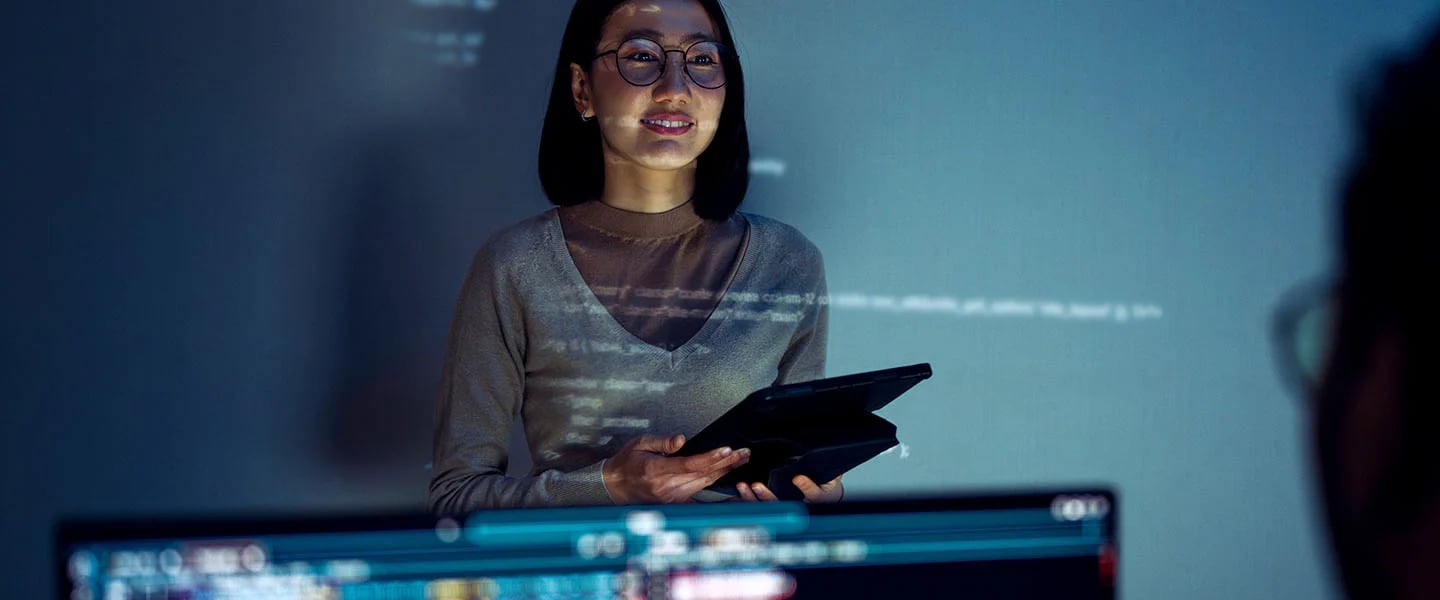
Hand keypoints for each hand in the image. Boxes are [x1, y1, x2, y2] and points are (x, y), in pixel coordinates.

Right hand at [602, 434, 750, 503]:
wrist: (614, 487)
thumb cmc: (626, 464)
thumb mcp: (639, 444)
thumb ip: (662, 441)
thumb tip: (681, 439)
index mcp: (657, 470)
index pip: (690, 464)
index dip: (710, 458)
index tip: (727, 450)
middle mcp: (667, 486)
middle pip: (703, 474)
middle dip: (726, 463)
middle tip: (744, 452)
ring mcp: (672, 496)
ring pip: (705, 482)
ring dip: (724, 471)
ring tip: (741, 459)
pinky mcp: (676, 501)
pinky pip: (700, 493)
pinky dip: (715, 485)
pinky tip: (729, 479)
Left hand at [735, 475, 842, 502]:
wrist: (824, 496)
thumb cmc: (826, 485)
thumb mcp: (833, 477)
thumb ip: (832, 470)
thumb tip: (834, 456)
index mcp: (816, 498)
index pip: (812, 494)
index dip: (806, 487)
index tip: (798, 479)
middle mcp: (798, 505)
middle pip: (782, 504)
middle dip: (767, 496)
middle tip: (757, 486)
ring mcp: (784, 506)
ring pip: (767, 507)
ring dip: (753, 498)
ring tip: (744, 486)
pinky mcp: (773, 504)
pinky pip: (758, 506)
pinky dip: (747, 500)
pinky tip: (739, 492)